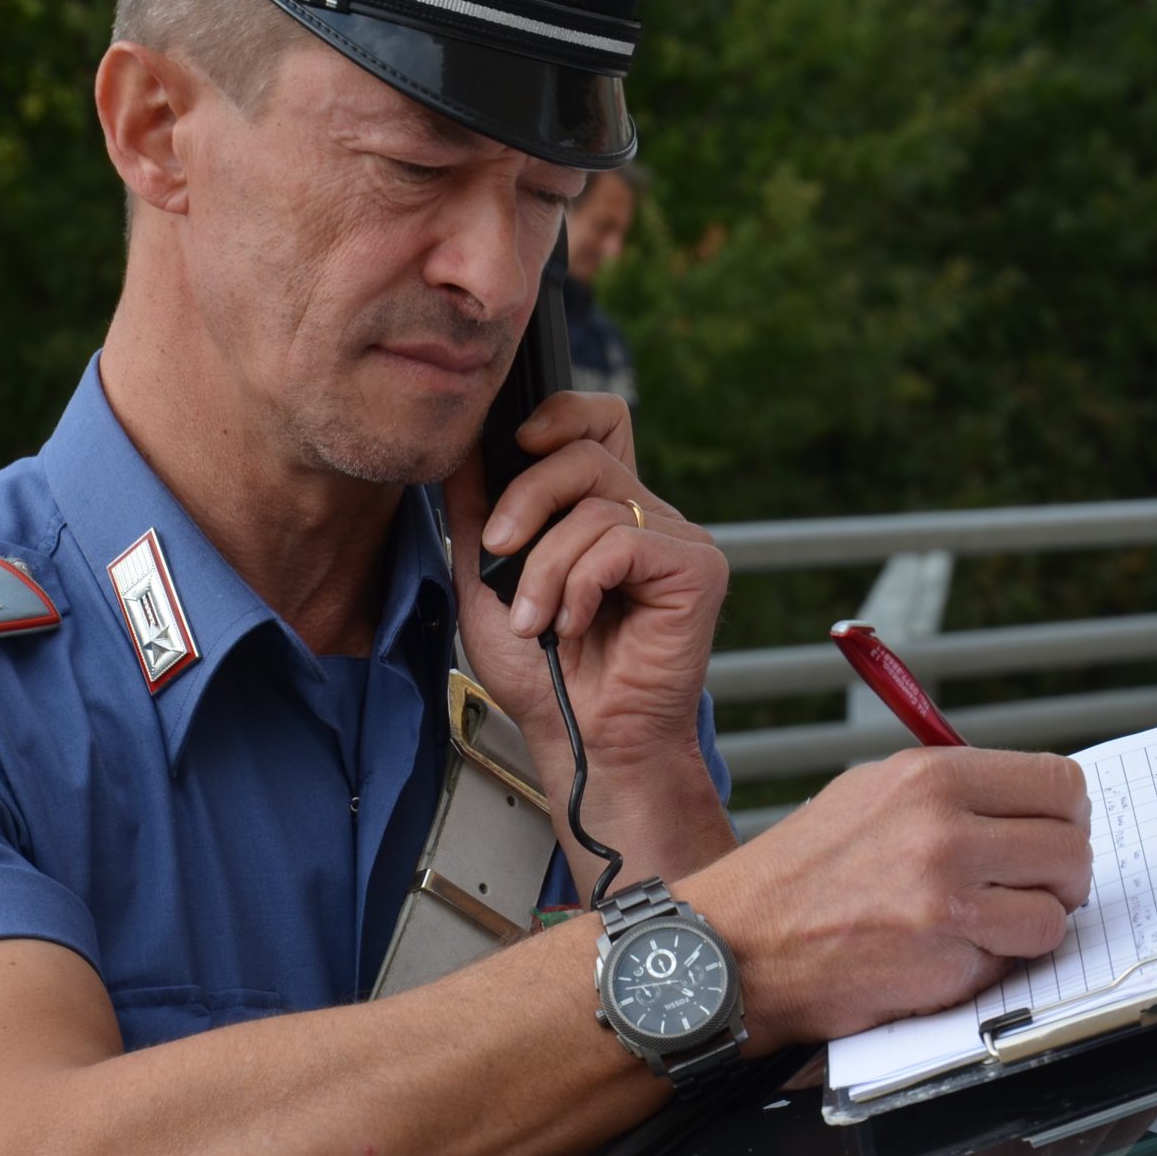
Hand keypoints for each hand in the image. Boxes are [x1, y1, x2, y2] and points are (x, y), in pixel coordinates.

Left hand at [441, 391, 733, 883]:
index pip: (599, 420)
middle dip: (524, 498)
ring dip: (545, 568)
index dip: (560, 413)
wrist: (581, 742)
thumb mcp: (486, 580)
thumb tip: (459, 446)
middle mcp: (645, 516)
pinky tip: (575, 626)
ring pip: (593, 504)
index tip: (514, 443)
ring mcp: (677, 539)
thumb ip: (477, 512)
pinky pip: (620, 541)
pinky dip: (579, 585)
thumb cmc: (541, 676)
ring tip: (538, 622)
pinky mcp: (697, 568)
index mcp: (603, 511)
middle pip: (585, 449)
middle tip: (498, 553)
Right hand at [678, 747, 1093, 1052]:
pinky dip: (999, 964)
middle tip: (1031, 889)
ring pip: (1057, 909)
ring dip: (1033, 924)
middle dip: (1062, 875)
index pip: (1057, 782)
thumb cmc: (798, 876)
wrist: (738, 946)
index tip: (1052, 834)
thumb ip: (949, 794)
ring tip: (987, 925)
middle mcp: (942, 828)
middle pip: (1071, 845)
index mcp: (928, 776)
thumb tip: (1028, 805)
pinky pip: (1019, 960)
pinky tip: (953, 954)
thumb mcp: (868, 796)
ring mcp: (946, 897)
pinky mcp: (945, 959)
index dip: (1066, 815)